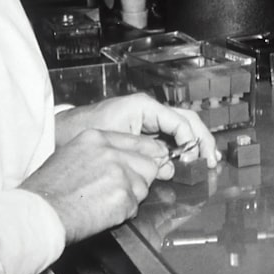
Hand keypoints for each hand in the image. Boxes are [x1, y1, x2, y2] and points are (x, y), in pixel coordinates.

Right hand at [20, 128, 172, 243]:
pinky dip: (124, 213)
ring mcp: (119, 173)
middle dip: (140, 178)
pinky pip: (136, 206)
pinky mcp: (123, 196)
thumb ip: (100, 153)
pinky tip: (103, 212)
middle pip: (148, 163)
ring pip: (144, 186)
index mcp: (96, 137)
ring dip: (131, 197)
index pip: (139, 142)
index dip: (146, 156)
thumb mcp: (71, 154)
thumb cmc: (47, 190)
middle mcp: (110, 152)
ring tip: (104, 202)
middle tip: (119, 190)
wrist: (39, 212)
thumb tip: (123, 160)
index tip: (147, 164)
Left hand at [55, 92, 219, 166]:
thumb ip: (146, 153)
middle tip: (211, 159)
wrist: (63, 133)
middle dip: (202, 140)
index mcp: (145, 107)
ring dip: (197, 143)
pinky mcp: (144, 131)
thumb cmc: (85, 130)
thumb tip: (170, 166)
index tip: (192, 158)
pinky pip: (170, 137)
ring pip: (182, 128)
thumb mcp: (118, 141)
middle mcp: (150, 111)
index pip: (180, 121)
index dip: (190, 140)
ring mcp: (149, 120)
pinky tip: (190, 160)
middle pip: (187, 121)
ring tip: (208, 159)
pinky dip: (182, 148)